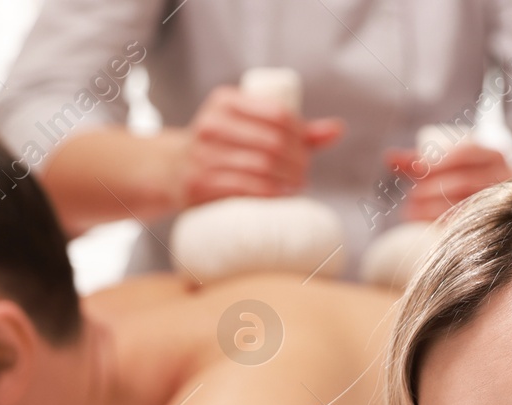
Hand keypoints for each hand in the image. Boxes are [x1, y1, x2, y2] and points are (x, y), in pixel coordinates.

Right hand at [164, 86, 343, 208]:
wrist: (173, 170)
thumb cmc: (224, 147)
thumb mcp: (251, 127)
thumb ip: (294, 128)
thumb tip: (337, 130)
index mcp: (226, 101)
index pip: (279, 114)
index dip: (301, 135)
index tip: (307, 151)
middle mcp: (212, 123)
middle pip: (273, 142)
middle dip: (298, 160)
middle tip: (304, 173)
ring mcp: (203, 154)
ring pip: (261, 166)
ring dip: (288, 179)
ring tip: (297, 185)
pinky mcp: (200, 183)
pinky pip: (244, 188)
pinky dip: (270, 193)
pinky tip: (283, 195)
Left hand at [383, 142, 511, 221]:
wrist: (508, 193)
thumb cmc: (469, 173)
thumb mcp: (449, 159)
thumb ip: (418, 159)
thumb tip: (388, 159)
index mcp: (493, 152)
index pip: (465, 150)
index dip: (438, 159)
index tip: (416, 169)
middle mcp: (505, 175)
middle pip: (464, 182)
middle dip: (431, 189)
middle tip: (410, 197)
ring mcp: (505, 201)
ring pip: (468, 205)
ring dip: (433, 209)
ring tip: (410, 212)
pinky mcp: (498, 222)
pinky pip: (471, 225)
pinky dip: (446, 225)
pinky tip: (426, 228)